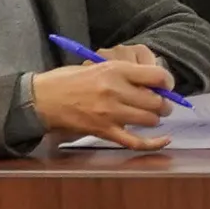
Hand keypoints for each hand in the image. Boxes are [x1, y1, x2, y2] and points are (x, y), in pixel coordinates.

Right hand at [33, 52, 173, 148]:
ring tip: (148, 115)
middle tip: (159, 103)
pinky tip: (165, 140)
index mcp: (115, 70)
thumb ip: (126, 73)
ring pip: (150, 120)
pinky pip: (137, 142)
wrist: (41, 99)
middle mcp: (115, 91)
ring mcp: (110, 113)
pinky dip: (154, 143)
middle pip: (157, 101)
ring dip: (154, 119)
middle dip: (163, 103)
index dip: (168, 82)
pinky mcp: (104, 131)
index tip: (166, 86)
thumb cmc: (69, 80)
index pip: (158, 76)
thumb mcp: (98, 66)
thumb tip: (155, 83)